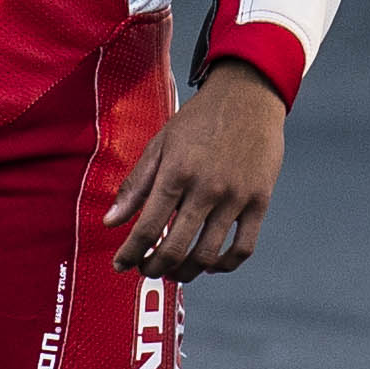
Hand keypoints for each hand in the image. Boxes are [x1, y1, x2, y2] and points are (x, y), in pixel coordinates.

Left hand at [106, 66, 289, 281]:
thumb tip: (109, 223)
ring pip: (207, 255)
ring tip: (175, 271)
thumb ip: (135, 185)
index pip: (146, 228)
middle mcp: (206, 189)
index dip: (129, 254)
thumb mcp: (161, 144)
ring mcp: (236, 197)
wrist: (248, 95)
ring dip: (186, 272)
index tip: (120, 265)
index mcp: (176, 173)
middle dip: (154, 268)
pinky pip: (243, 248)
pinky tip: (210, 264)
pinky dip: (224, 265)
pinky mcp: (260, 201)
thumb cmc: (199, 120)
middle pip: (175, 248)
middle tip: (147, 270)